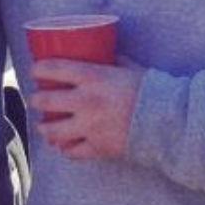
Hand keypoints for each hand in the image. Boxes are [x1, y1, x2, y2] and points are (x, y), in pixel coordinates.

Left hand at [29, 57, 144, 159]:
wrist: (170, 121)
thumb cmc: (152, 90)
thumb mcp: (131, 68)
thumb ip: (115, 61)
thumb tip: (105, 52)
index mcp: (93, 78)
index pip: (53, 69)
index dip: (38, 69)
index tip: (34, 70)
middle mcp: (86, 102)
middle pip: (44, 101)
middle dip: (36, 100)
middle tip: (37, 99)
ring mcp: (90, 127)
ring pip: (52, 131)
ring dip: (45, 128)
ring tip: (45, 127)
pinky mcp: (98, 147)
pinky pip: (72, 152)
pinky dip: (66, 149)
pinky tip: (64, 146)